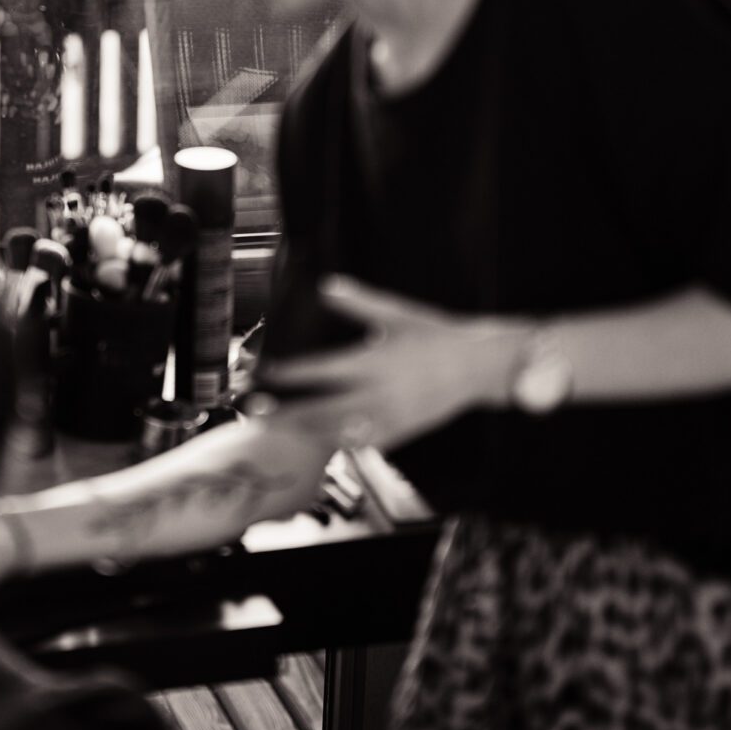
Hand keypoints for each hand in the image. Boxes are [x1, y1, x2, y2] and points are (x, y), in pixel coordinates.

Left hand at [260, 276, 525, 449]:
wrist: (477, 366)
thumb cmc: (434, 334)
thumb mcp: (396, 314)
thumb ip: (359, 302)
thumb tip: (325, 285)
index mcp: (373, 362)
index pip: (321, 371)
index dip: (290, 374)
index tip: (264, 373)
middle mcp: (377, 393)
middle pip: (320, 409)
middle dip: (285, 412)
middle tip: (254, 410)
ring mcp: (388, 417)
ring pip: (338, 432)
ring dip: (305, 431)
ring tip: (277, 429)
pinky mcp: (400, 432)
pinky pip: (362, 443)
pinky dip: (339, 443)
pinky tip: (318, 442)